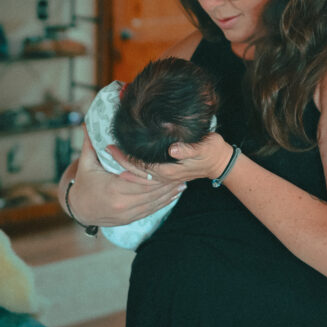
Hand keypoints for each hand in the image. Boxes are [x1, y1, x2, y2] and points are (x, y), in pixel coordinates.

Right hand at [69, 127, 185, 226]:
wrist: (79, 210)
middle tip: (182, 171)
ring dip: (170, 193)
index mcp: (113, 189)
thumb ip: (90, 144)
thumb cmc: (84, 183)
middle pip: (152, 192)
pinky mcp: (131, 219)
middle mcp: (122, 204)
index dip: (156, 173)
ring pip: (154, 203)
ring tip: (183, 181)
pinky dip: (164, 202)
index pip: (141, 180)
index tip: (168, 163)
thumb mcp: (86, 163)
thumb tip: (88, 122)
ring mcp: (127, 214)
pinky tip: (175, 194)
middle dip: (167, 182)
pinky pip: (151, 211)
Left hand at [112, 132, 233, 184]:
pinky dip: (135, 175)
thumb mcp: (203, 148)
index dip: (125, 158)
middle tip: (106, 149)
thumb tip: (173, 149)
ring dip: (125, 168)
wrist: (220, 161)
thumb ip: (188, 150)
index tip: (110, 146)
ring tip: (111, 158)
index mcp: (169, 172)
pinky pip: (146, 180)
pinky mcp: (168, 177)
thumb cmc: (212, 151)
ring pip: (139, 178)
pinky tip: (126, 169)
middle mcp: (164, 178)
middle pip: (136, 173)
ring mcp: (165, 179)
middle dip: (120, 162)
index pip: (141, 166)